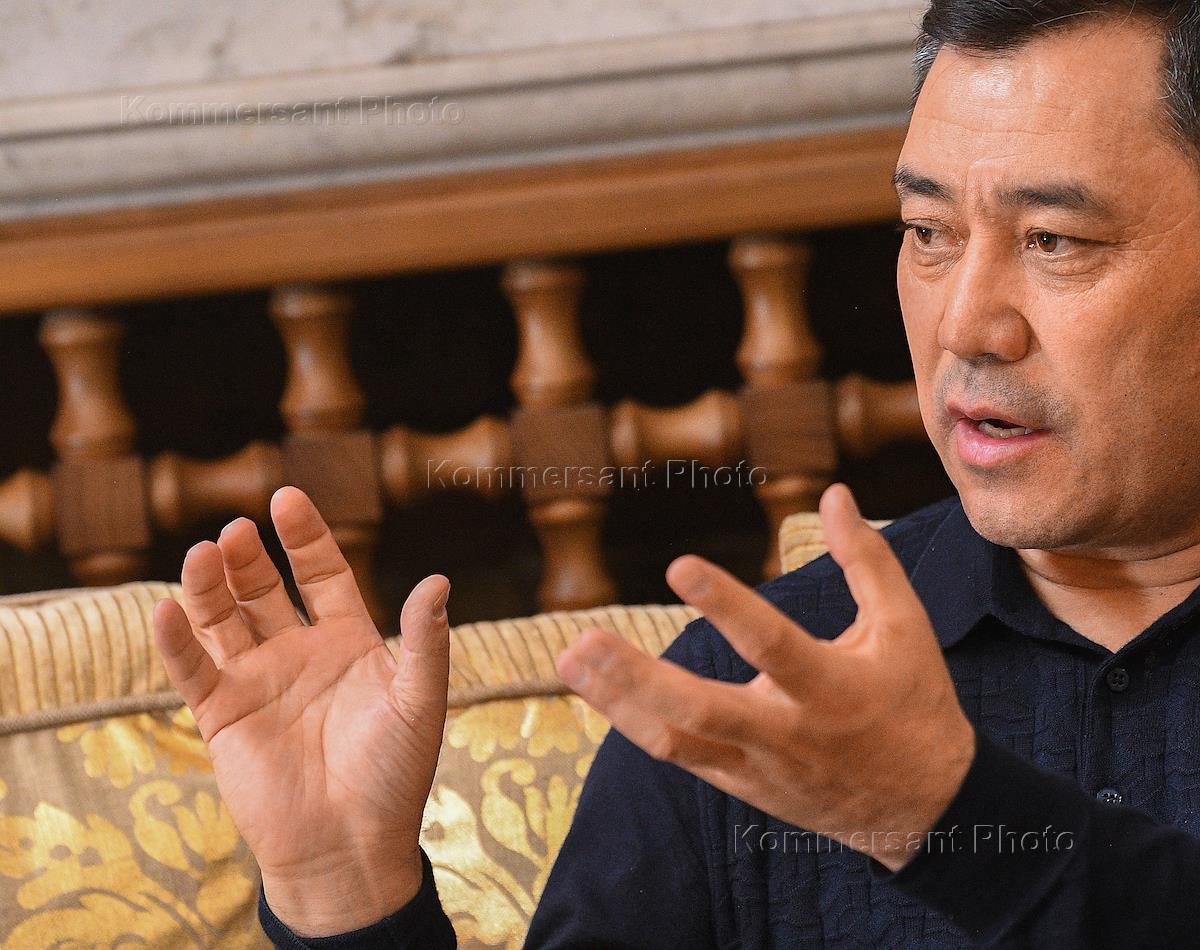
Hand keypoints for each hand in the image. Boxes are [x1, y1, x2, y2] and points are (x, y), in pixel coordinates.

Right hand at [152, 487, 450, 935]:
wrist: (351, 845)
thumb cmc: (395, 774)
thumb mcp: (419, 701)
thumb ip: (425, 641)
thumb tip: (439, 580)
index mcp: (348, 642)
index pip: (321, 573)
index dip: (305, 537)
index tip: (286, 497)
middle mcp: (299, 654)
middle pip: (264, 590)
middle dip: (250, 558)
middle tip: (237, 529)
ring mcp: (258, 681)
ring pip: (224, 619)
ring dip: (209, 586)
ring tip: (203, 552)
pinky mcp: (223, 716)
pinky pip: (193, 670)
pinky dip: (177, 640)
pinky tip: (166, 607)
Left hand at [555, 482, 974, 871]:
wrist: (925, 809)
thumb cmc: (915, 703)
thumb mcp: (904, 627)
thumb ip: (867, 560)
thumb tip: (835, 494)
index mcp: (831, 687)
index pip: (772, 645)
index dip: (727, 606)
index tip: (680, 565)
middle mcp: (787, 733)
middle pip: (701, 710)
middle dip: (636, 677)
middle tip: (584, 638)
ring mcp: (758, 768)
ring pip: (675, 741)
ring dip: (617, 702)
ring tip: (569, 659)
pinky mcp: (740, 786)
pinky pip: (679, 755)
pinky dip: (635, 721)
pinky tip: (598, 689)